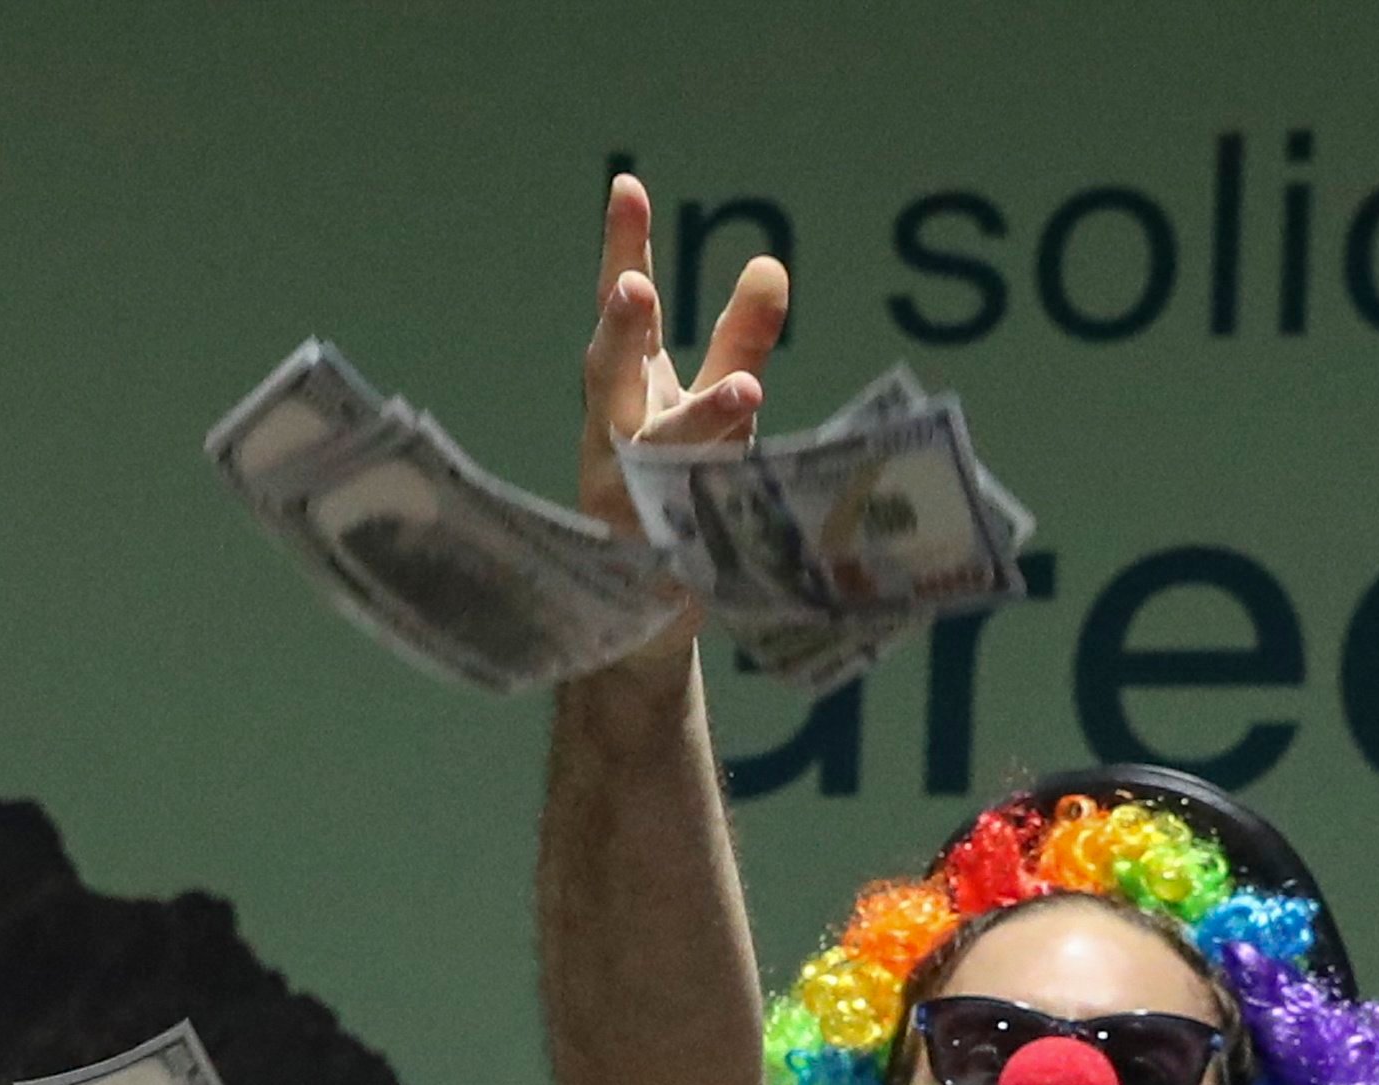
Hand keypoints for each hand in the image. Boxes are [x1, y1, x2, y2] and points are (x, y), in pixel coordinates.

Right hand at [577, 172, 786, 536]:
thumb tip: (770, 262)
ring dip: (697, 421)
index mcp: (628, 385)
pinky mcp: (651, 555)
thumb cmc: (678, 485)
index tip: (627, 185)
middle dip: (619, 332)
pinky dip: (713, 506)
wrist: (646, 604)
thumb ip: (738, 339)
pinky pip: (683, 525)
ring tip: (745, 392)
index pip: (623, 309)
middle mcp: (614, 430)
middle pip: (607, 372)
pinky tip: (745, 490)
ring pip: (653, 454)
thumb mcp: (713, 404)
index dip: (621, 248)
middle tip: (632, 287)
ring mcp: (624, 493)